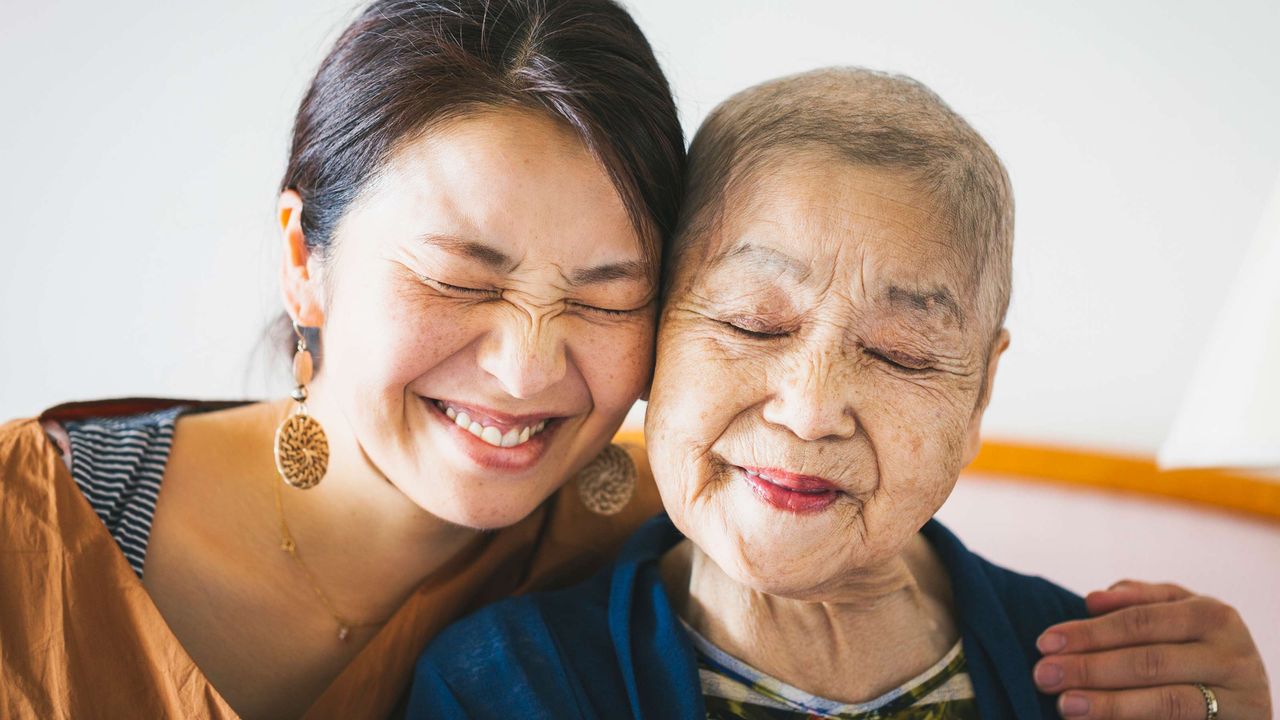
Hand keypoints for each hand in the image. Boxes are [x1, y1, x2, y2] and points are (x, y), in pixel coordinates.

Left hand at [1033, 580, 1270, 718]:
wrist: (1248, 692)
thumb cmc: (1198, 645)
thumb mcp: (1178, 614)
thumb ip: (1138, 601)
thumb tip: (1092, 599)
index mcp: (1212, 615)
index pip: (1139, 622)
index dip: (1090, 633)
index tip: (1045, 643)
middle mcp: (1231, 656)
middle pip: (1149, 662)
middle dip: (1089, 669)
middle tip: (1044, 676)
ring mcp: (1239, 700)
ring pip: (1167, 702)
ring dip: (1110, 705)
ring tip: (1065, 706)